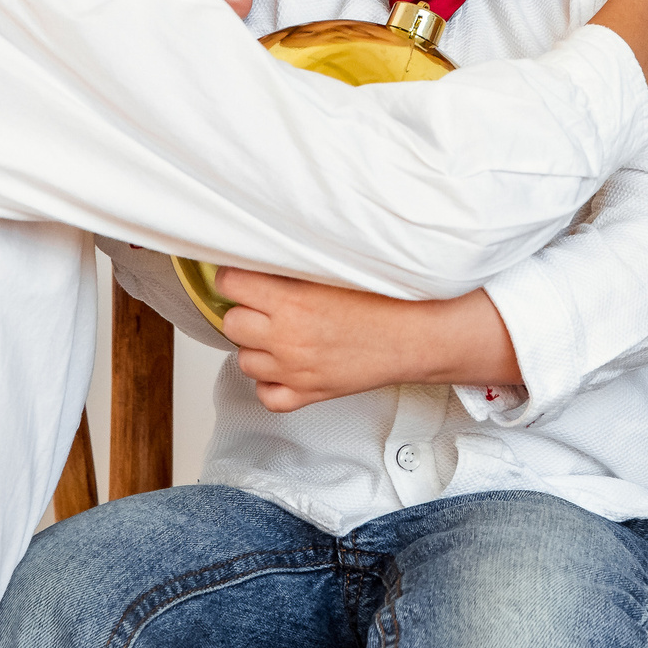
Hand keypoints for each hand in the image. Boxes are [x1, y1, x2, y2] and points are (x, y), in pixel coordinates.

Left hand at [216, 269, 520, 411]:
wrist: (417, 336)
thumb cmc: (387, 299)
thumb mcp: (334, 268)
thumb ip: (294, 264)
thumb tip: (261, 251)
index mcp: (291, 302)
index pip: (230, 284)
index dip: (235, 277)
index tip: (244, 275)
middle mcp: (287, 339)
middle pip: (232, 324)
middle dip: (244, 311)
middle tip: (265, 303)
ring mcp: (295, 372)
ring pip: (244, 361)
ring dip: (256, 346)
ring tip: (279, 333)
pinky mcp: (309, 395)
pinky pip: (266, 396)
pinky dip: (270, 382)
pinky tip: (284, 365)